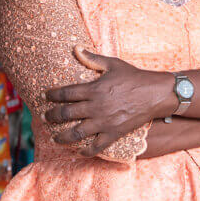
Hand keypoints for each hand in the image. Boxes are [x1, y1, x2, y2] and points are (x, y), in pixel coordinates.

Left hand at [45, 46, 175, 155]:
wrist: (155, 94)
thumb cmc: (134, 77)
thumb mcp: (113, 64)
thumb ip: (92, 58)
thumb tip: (75, 48)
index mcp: (94, 89)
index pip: (66, 93)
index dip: (52, 95)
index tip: (45, 96)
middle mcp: (96, 107)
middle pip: (66, 114)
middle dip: (51, 116)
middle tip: (44, 117)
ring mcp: (104, 122)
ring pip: (76, 133)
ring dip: (62, 137)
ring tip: (53, 138)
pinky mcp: (114, 133)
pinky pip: (96, 146)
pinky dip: (85, 151)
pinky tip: (78, 152)